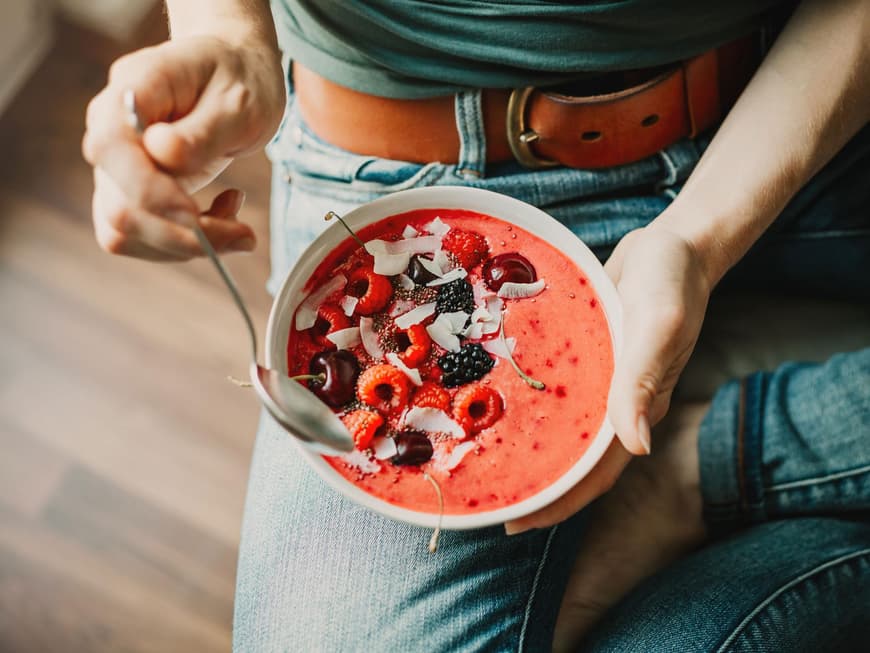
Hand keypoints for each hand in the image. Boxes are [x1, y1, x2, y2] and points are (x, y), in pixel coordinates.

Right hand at [82, 35, 284, 259]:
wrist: (237, 74)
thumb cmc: (239, 80)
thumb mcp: (238, 100)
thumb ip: (202, 131)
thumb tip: (161, 153)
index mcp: (132, 90)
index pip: (111, 148)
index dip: (148, 191)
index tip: (197, 213)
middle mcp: (110, 130)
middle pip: (119, 206)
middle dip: (182, 235)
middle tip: (244, 235)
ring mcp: (117, 166)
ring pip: (125, 232)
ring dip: (186, 245)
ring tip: (238, 222)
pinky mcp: (132, 193)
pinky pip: (143, 237)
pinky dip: (186, 243)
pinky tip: (223, 215)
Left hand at [505, 223, 711, 532]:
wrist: (674, 245)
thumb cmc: (672, 281)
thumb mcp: (659, 324)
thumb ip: (644, 379)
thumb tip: (637, 445)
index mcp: (637, 408)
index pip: (596, 472)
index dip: (559, 502)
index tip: (515, 522)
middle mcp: (615, 403)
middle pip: (572, 458)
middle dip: (533, 482)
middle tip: (482, 498)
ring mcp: (601, 381)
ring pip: (562, 427)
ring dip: (527, 444)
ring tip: (477, 456)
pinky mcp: (587, 357)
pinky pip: (556, 390)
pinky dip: (529, 401)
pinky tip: (493, 399)